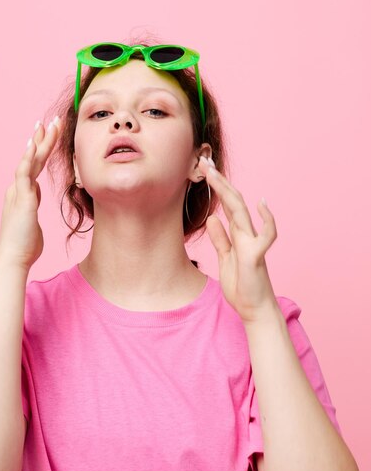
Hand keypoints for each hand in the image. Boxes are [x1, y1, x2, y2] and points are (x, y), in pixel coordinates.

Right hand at [0, 116, 60, 270]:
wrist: (14, 258)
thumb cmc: (24, 244)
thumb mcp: (32, 219)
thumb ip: (33, 203)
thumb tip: (36, 193)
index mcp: (22, 193)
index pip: (35, 165)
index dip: (42, 149)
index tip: (50, 133)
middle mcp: (18, 188)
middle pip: (33, 158)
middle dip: (43, 138)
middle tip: (53, 120)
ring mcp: (18, 192)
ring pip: (30, 161)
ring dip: (39, 142)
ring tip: (48, 124)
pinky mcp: (22, 199)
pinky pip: (24, 173)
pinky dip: (28, 158)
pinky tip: (32, 144)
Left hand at [198, 156, 278, 323]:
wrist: (253, 310)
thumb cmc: (241, 286)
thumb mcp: (225, 258)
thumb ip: (221, 238)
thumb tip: (212, 219)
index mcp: (238, 235)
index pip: (226, 205)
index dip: (216, 186)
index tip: (203, 169)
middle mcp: (246, 235)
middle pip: (232, 202)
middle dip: (219, 181)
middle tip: (203, 161)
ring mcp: (253, 243)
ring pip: (242, 212)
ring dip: (228, 191)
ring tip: (214, 173)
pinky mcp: (256, 256)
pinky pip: (266, 235)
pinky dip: (267, 220)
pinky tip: (261, 204)